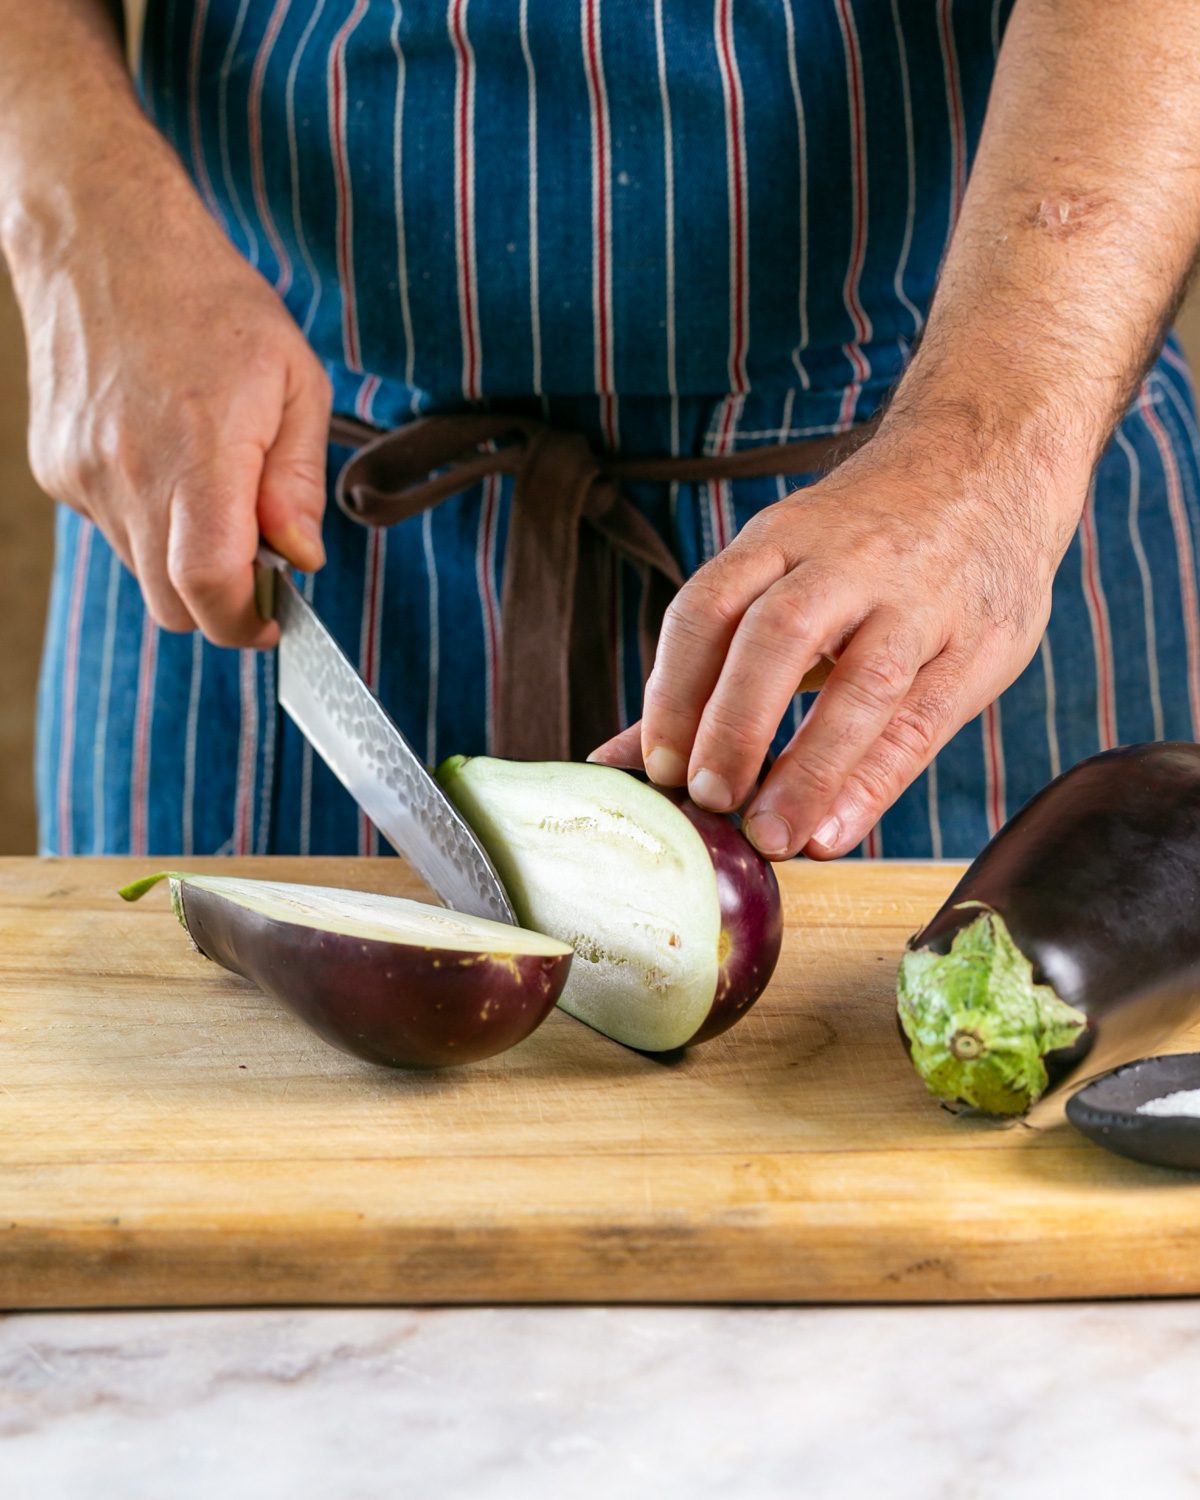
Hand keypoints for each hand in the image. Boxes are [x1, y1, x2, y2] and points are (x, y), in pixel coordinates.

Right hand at [9, 156, 330, 647]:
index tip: (275, 618)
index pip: (208, 584)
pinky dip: (148, 522)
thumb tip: (301, 557)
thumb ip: (297, 482)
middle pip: (173, 602)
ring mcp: (81, 474)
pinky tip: (164, 459)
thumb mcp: (295, 382)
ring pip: (142, 571)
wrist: (103, 236)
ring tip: (210, 486)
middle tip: (258, 559)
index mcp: (198, 452)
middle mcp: (129, 473)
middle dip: (220, 603)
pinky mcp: (55, 468)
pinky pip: (112, 530)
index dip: (245, 622)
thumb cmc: (212, 301)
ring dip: (184, 559)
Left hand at [591, 420, 1084, 858]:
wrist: (989, 458)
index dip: (674, 690)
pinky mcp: (979, 642)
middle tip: (707, 800)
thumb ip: (708, 666)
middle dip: (735, 724)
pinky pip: (922, 719)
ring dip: (808, 768)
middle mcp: (847, 561)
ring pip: (861, 682)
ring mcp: (919, 599)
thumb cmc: (863, 542)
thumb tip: (615, 760)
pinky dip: (874, 780)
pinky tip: (836, 830)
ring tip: (771, 837)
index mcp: (781, 538)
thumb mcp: (782, 572)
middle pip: (778, 636)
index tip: (655, 767)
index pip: (710, 608)